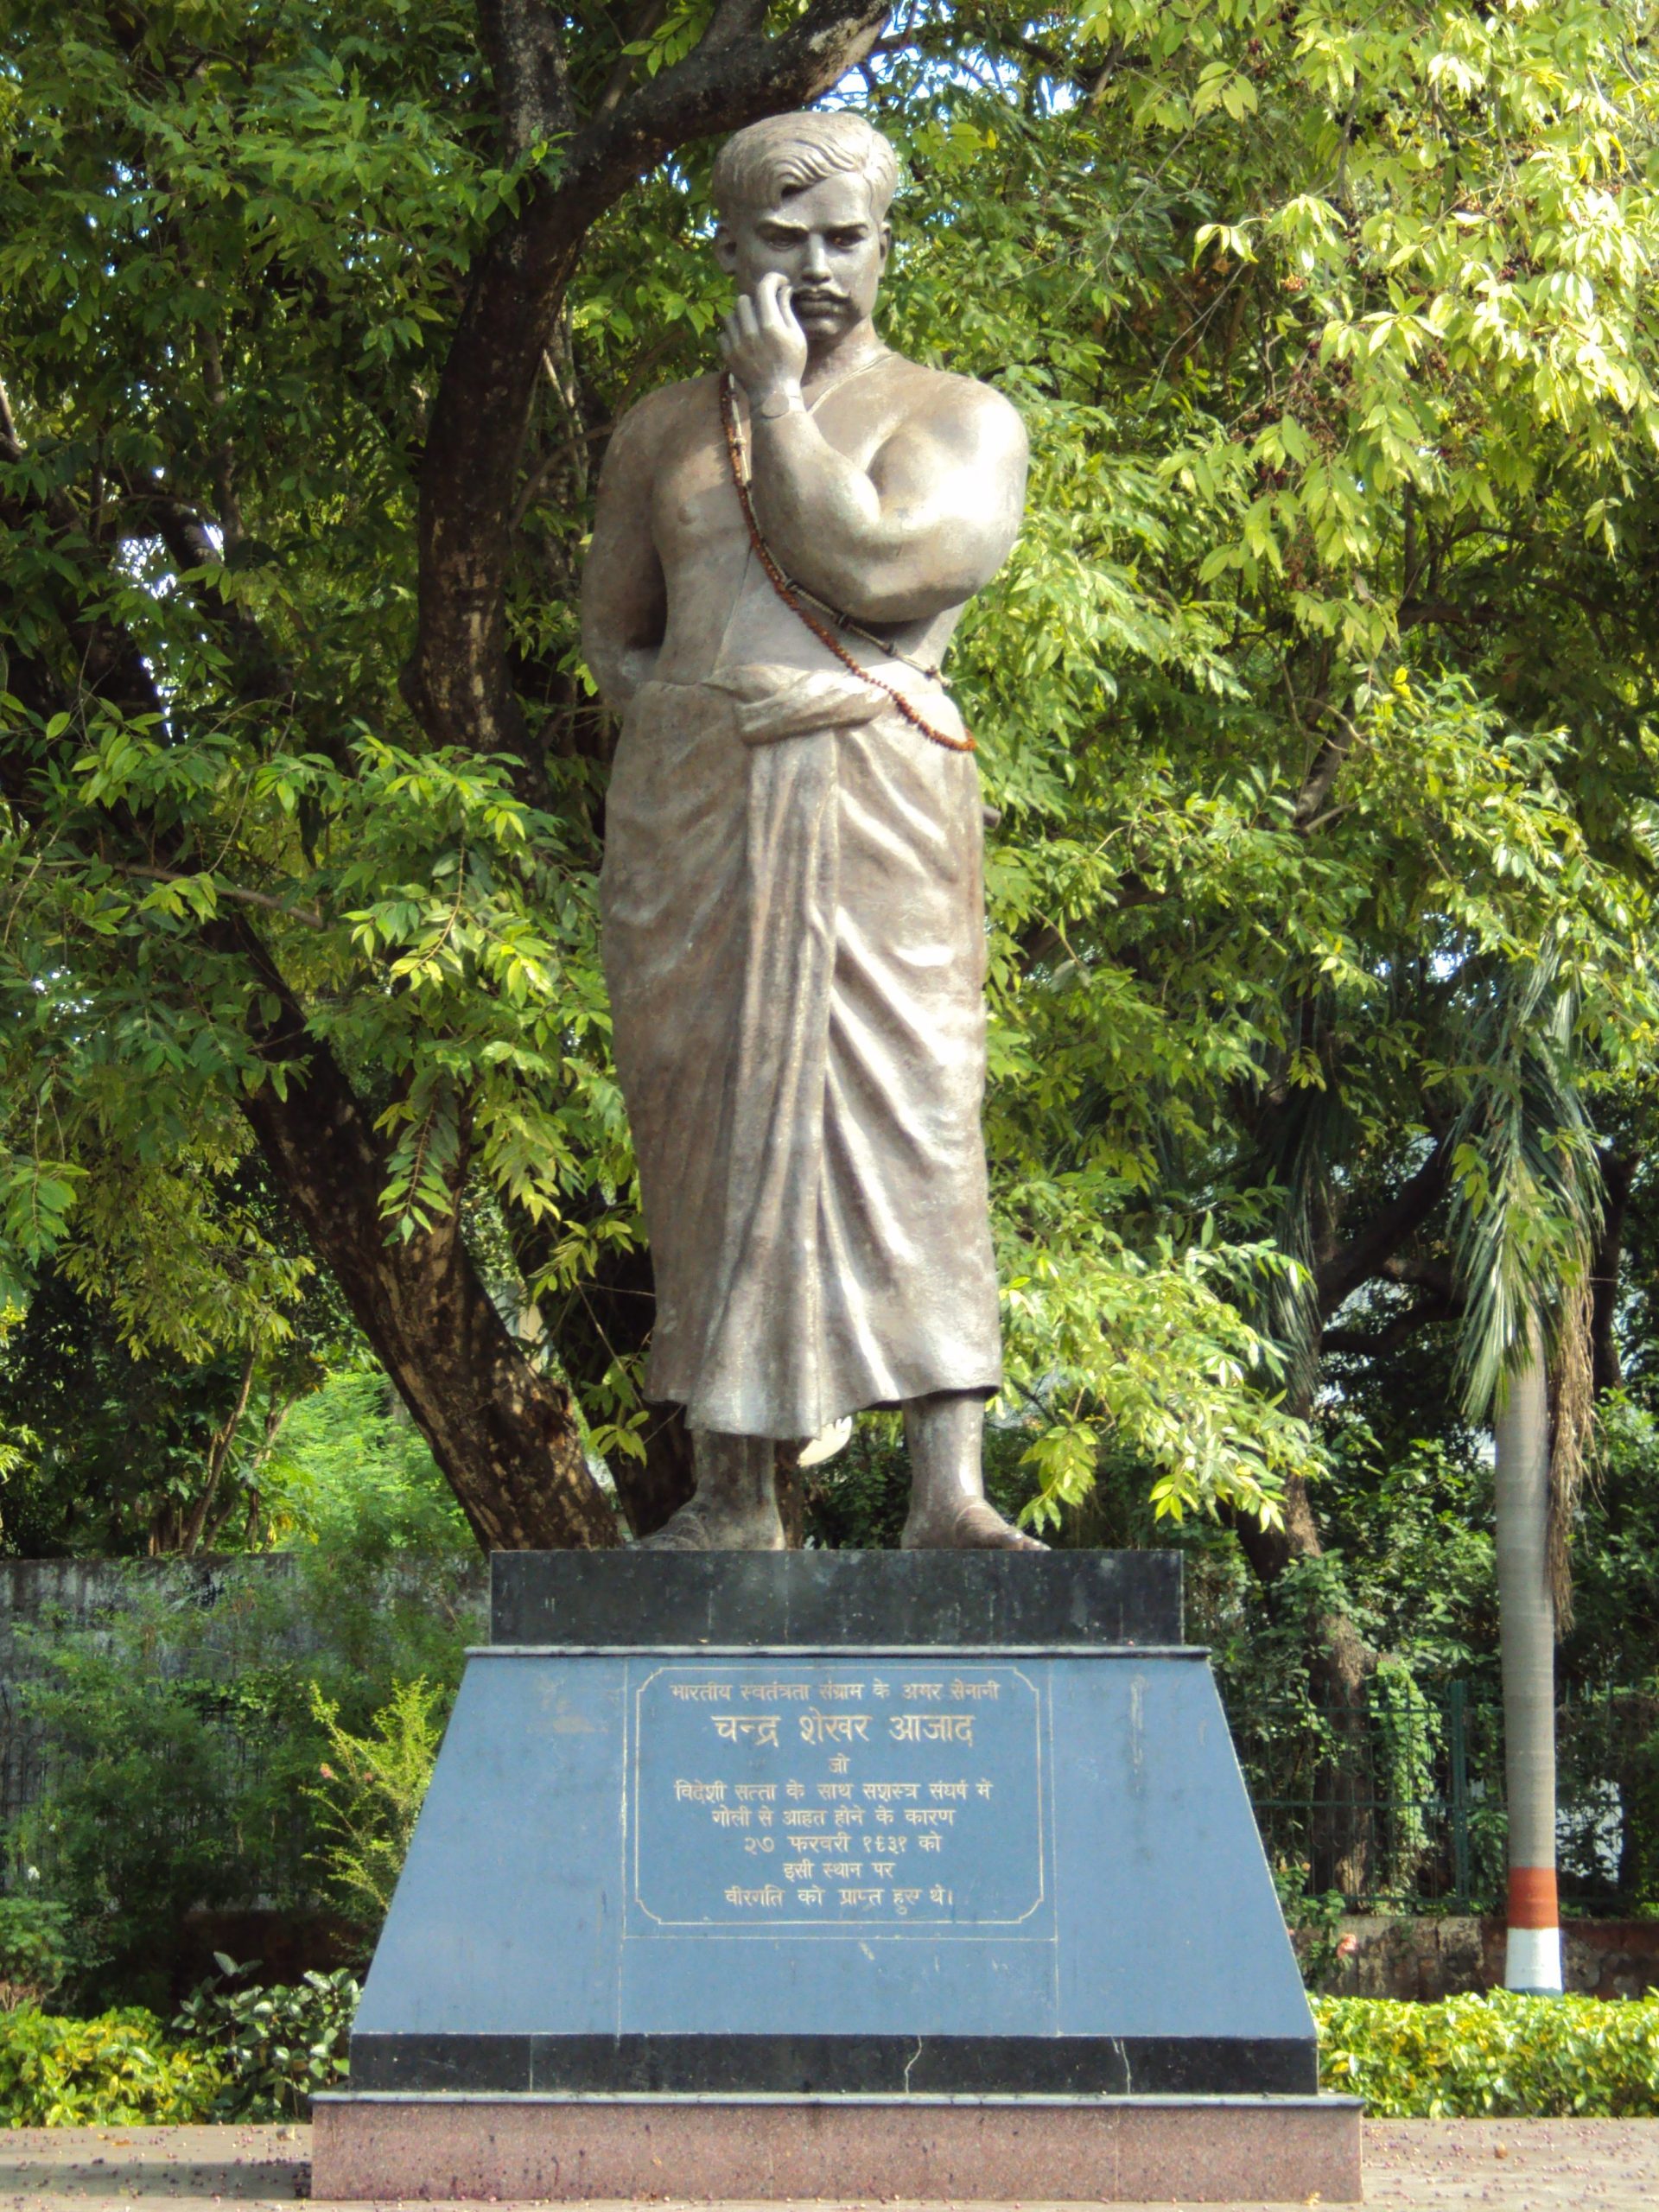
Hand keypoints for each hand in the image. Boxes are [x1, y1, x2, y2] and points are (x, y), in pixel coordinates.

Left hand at [718, 273, 808, 405]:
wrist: (774, 396)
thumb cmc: (791, 365)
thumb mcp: (796, 337)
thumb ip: (786, 311)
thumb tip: (783, 289)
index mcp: (771, 326)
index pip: (764, 288)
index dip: (772, 279)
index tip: (778, 282)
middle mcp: (751, 333)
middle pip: (743, 299)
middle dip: (755, 300)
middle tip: (764, 310)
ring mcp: (737, 344)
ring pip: (730, 314)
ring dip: (741, 316)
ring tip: (752, 325)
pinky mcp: (727, 354)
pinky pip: (723, 333)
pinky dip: (733, 333)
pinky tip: (744, 340)